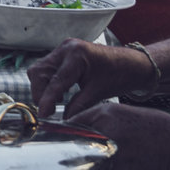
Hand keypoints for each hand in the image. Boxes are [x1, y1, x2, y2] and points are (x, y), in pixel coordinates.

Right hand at [28, 38, 151, 116]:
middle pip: (39, 72)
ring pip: (40, 70)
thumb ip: (77, 106)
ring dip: (43, 88)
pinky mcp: (64, 53)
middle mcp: (66, 48)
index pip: (55, 81)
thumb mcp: (97, 93)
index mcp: (77, 55)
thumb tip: (63, 121)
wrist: (131, 64)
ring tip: (55, 103)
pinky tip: (60, 93)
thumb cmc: (118, 75)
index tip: (43, 115)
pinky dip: (49, 82)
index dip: (46, 100)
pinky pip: (47, 68)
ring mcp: (64, 49)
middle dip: (40, 93)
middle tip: (49, 111)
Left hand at [60, 100, 169, 169]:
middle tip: (87, 146)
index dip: (71, 128)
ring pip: (87, 157)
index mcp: (106, 113)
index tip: (67, 133)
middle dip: (79, 143)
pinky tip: (122, 165)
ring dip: (91, 157)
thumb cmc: (158, 129)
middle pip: (77, 139)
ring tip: (110, 155)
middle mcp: (103, 132)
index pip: (75, 120)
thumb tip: (80, 127)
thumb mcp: (127, 113)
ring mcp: (108, 153)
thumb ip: (103, 118)